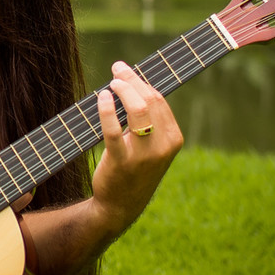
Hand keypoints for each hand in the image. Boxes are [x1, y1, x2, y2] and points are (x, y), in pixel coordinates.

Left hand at [91, 61, 183, 233]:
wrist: (120, 206)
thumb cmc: (133, 169)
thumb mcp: (150, 146)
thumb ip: (148, 120)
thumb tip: (131, 83)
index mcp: (173, 139)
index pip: (159, 101)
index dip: (141, 81)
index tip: (125, 70)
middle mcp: (163, 146)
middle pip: (150, 101)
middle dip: (131, 80)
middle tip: (116, 69)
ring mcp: (144, 155)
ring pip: (138, 110)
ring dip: (123, 90)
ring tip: (111, 83)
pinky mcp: (122, 162)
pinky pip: (113, 130)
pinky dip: (107, 110)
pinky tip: (101, 98)